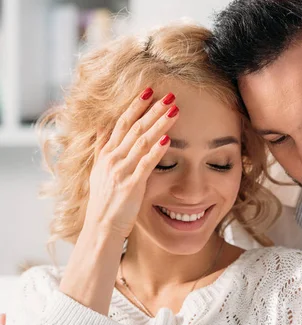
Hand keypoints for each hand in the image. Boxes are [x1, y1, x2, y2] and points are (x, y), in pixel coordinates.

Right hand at [84, 89, 178, 239]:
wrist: (101, 227)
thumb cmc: (104, 201)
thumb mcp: (98, 170)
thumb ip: (101, 147)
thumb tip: (102, 126)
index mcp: (106, 154)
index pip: (121, 123)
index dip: (135, 106)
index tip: (148, 90)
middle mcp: (112, 159)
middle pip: (134, 127)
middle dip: (152, 109)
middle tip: (169, 94)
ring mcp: (121, 171)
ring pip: (142, 141)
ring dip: (159, 124)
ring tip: (174, 110)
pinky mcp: (131, 185)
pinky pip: (146, 164)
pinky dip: (156, 151)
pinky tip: (167, 139)